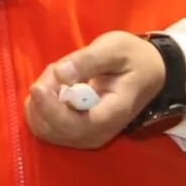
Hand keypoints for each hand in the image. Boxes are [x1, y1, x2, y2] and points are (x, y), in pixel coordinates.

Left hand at [24, 32, 166, 149]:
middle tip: (55, 69)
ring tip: (58, 74)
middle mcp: (98, 132)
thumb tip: (60, 73)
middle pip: (54, 129)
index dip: (51, 109)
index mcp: (113, 113)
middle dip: (43, 99)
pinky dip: (41, 105)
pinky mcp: (76, 132)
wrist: (148, 72)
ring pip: (45, 129)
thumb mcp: (115, 48)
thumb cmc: (133, 58)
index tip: (38, 87)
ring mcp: (86, 136)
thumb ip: (88, 60)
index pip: (77, 124)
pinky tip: (55, 86)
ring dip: (40, 100)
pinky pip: (46, 126)